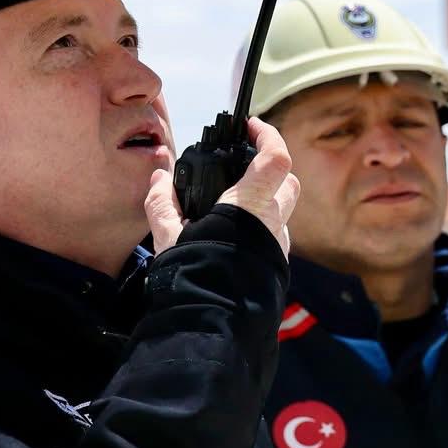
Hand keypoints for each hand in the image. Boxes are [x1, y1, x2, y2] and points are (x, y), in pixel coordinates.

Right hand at [144, 117, 299, 256]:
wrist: (214, 320)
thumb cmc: (194, 271)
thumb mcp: (168, 234)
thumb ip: (162, 202)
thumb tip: (158, 178)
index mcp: (250, 204)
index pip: (276, 157)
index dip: (268, 135)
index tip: (252, 127)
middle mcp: (272, 221)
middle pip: (288, 181)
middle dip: (273, 168)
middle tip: (248, 166)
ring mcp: (278, 244)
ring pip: (284, 211)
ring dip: (268, 201)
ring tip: (237, 205)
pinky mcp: (277, 264)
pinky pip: (276, 236)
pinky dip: (262, 227)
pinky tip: (238, 236)